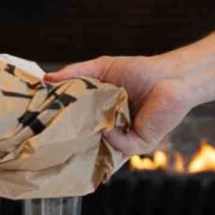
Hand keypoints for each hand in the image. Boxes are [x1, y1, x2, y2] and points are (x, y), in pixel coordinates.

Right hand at [50, 31, 214, 157]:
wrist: (170, 76)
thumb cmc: (139, 71)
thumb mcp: (100, 69)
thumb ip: (74, 73)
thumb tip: (45, 78)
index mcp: (102, 114)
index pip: (78, 124)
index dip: (63, 123)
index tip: (44, 120)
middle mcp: (112, 129)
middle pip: (87, 140)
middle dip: (72, 136)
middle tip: (51, 131)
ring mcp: (125, 138)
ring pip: (101, 145)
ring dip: (90, 134)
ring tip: (77, 124)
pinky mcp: (140, 143)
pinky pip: (119, 144)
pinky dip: (112, 135)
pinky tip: (107, 123)